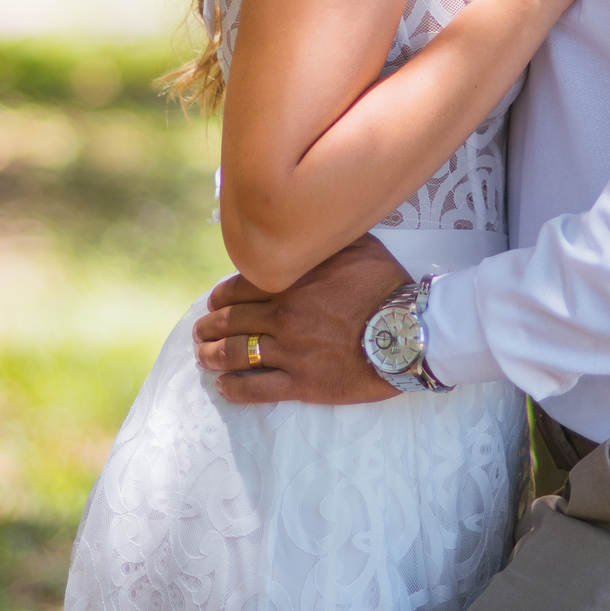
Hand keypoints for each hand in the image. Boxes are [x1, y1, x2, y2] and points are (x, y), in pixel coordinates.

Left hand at [193, 235, 409, 403]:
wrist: (408, 332)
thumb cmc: (386, 286)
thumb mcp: (357, 246)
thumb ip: (326, 237)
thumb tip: (312, 221)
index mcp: (291, 281)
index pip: (238, 287)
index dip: (220, 296)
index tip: (215, 302)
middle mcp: (283, 315)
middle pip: (229, 321)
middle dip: (208, 326)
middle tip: (201, 331)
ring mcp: (290, 351)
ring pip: (235, 354)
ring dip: (211, 356)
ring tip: (202, 357)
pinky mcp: (302, 383)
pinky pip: (256, 388)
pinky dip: (234, 389)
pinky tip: (223, 387)